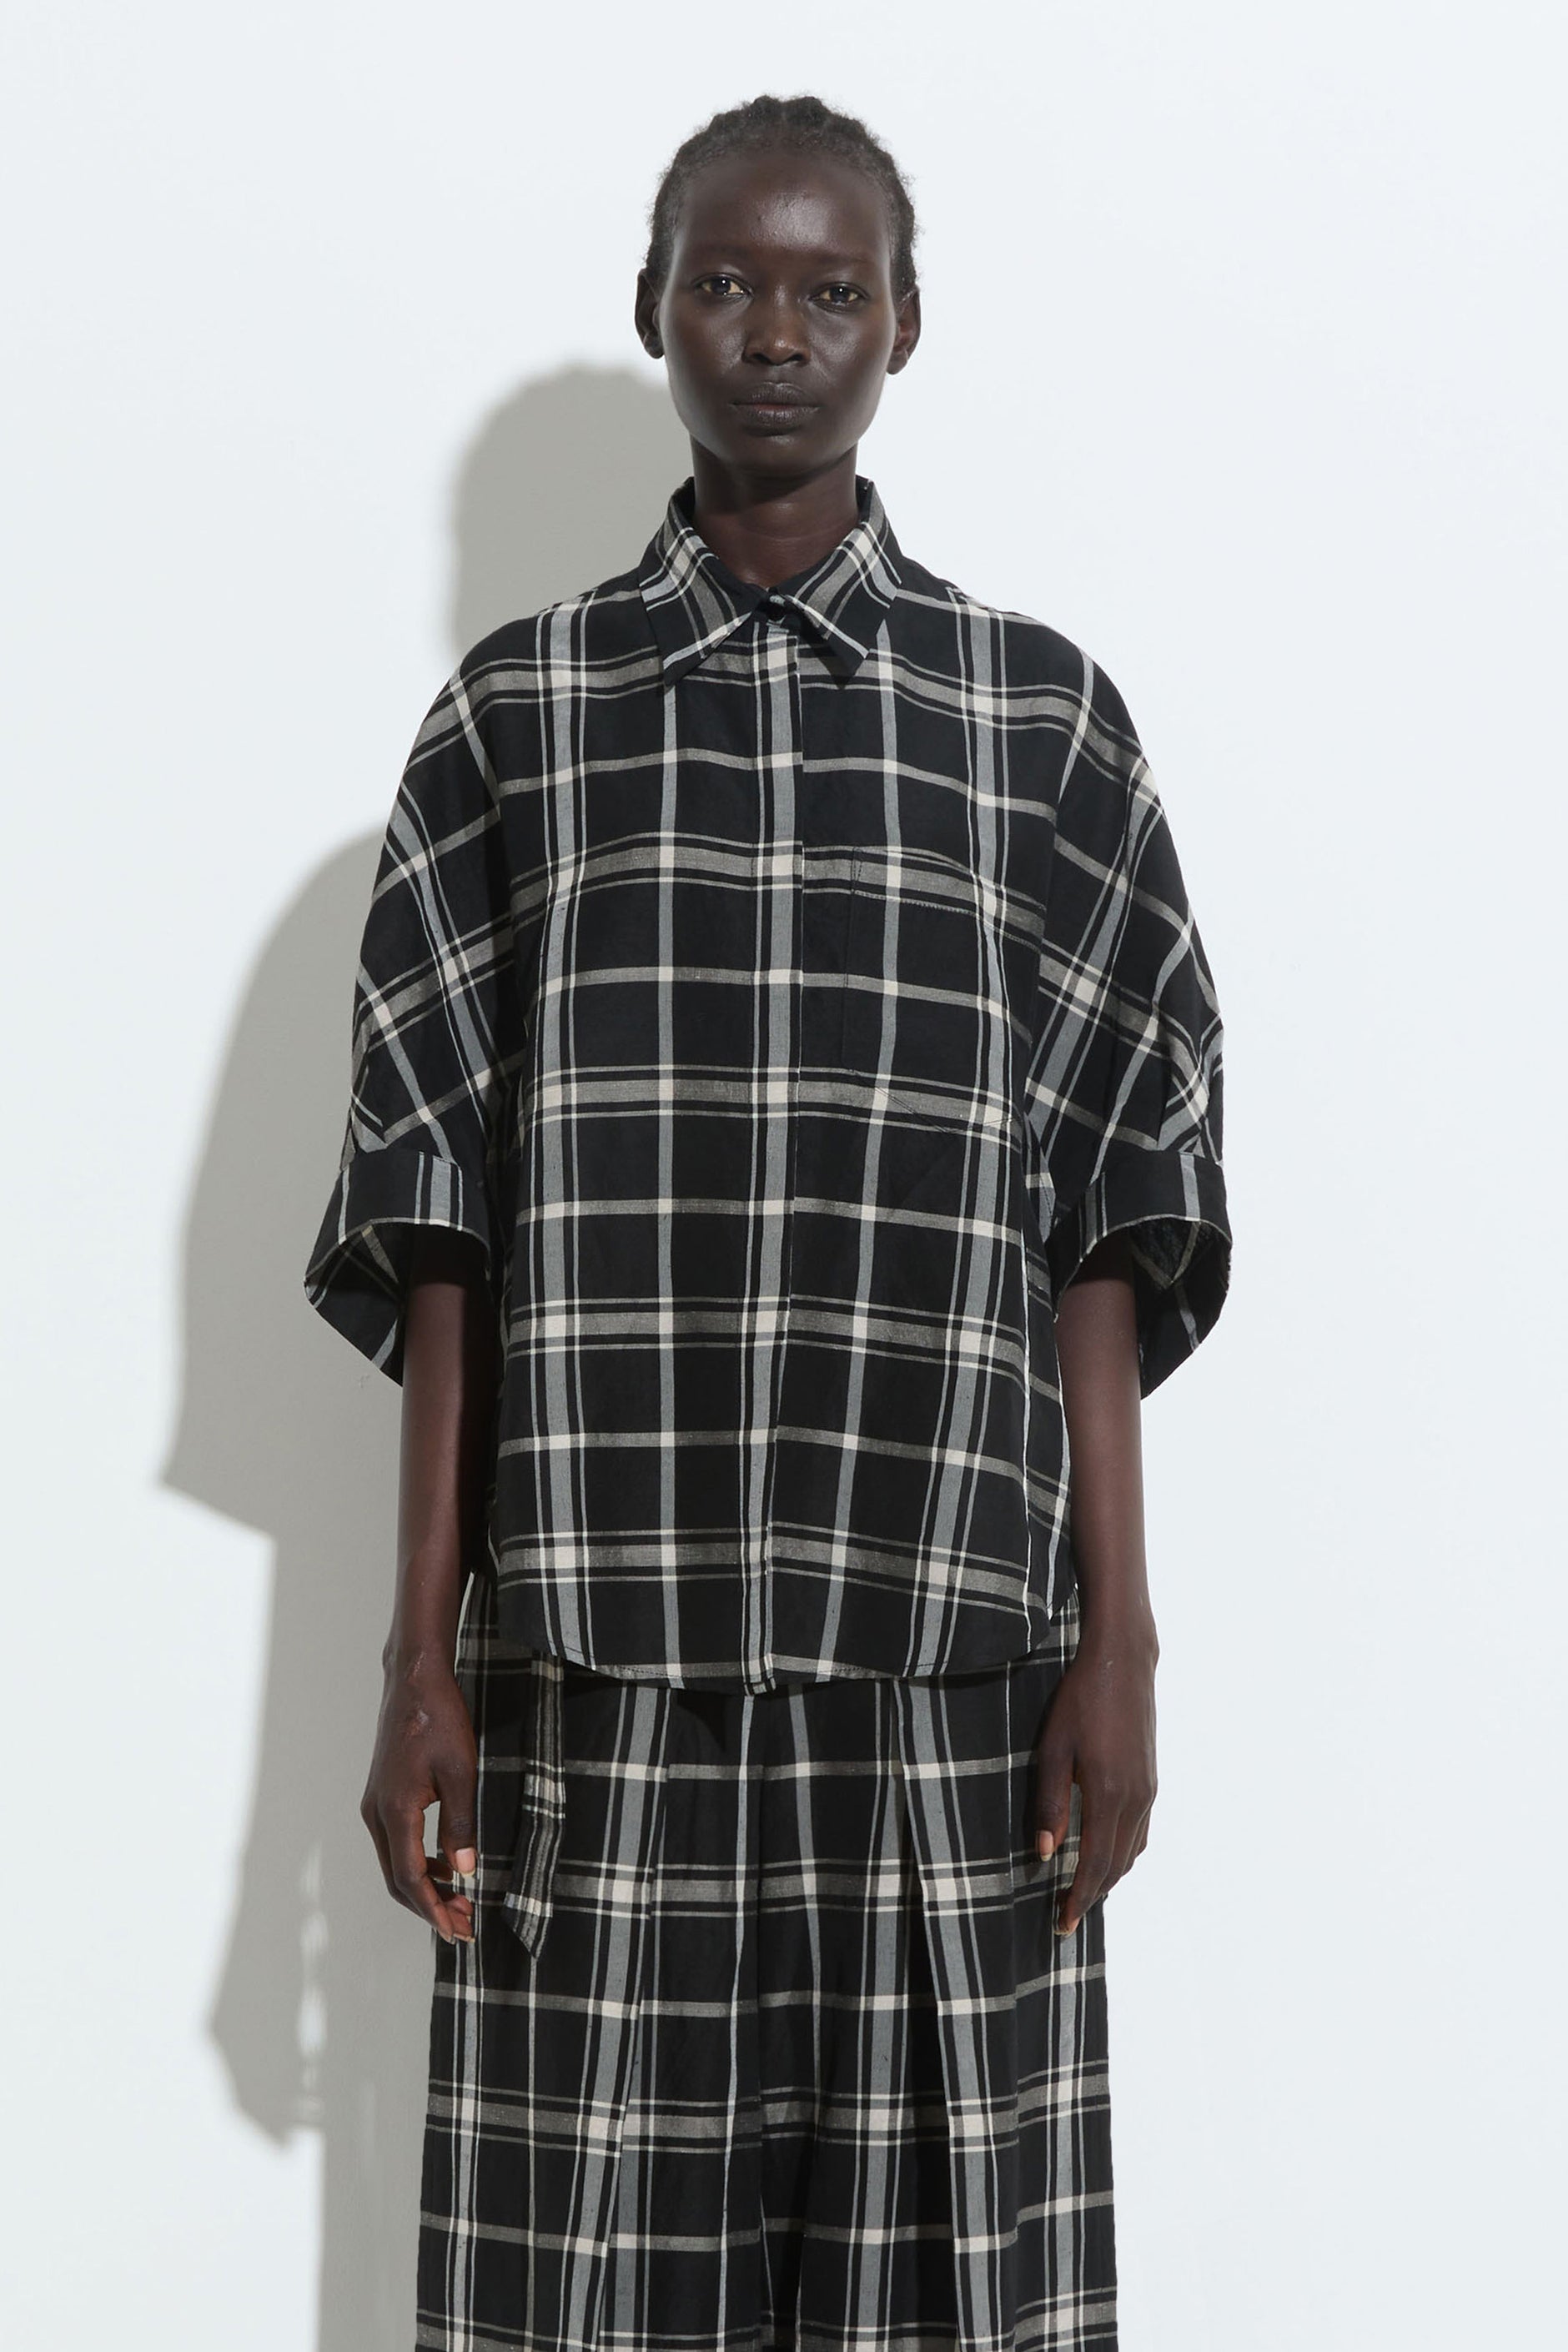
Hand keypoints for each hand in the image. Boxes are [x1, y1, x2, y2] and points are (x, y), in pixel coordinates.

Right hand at [360, 1655, 478, 1942]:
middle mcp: (376, 1813)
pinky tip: (446, 1864)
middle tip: (464, 1923)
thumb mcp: (461, 1771)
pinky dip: (419, 1863)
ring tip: (461, 1898)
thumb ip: (461, 1823)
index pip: (410, 1879)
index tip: (458, 1930)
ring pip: (396, 1863)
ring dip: (425, 1886)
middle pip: (397, 1879)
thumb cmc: (438, 1718)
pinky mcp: (383, 1795)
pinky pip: (397, 1843)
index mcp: (394, 1811)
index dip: (434, 1910)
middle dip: (430, 1906)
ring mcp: (376, 1804)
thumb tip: (464, 1870)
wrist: (414, 1681)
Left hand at [1033, 1619, 1157, 1935]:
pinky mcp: (1150, 1779)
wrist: (1123, 1661)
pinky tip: (1105, 1854)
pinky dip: (1123, 1854)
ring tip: (1082, 1892)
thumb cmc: (1080, 1700)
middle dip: (1091, 1895)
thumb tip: (1044, 1853)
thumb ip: (1051, 1802)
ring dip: (1109, 1877)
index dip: (1078, 1898)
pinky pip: (1140, 1832)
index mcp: (1109, 1793)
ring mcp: (1148, 1790)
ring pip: (1131, 1851)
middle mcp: (1136, 1799)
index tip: (1062, 1923)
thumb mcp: (1054, 1748)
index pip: (1095, 1863)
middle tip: (1066, 1918)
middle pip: (1116, 1865)